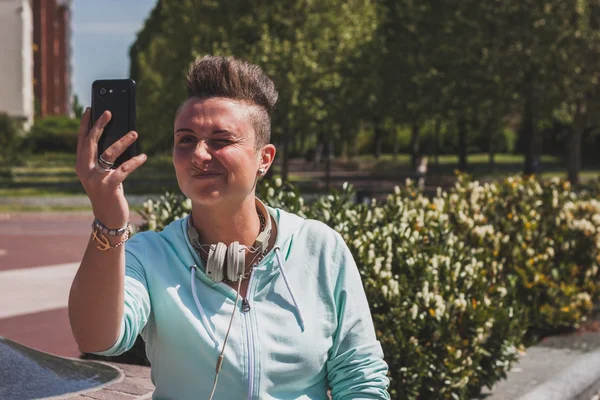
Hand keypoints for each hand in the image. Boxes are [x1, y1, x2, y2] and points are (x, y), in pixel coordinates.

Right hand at [75, 108, 146, 227]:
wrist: (108, 217)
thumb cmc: (109, 192)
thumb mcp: (104, 174)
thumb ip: (105, 159)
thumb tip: (118, 138)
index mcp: (81, 165)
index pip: (82, 140)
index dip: (86, 124)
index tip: (91, 109)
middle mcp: (84, 170)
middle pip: (91, 142)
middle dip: (99, 125)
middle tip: (109, 112)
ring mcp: (95, 179)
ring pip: (108, 153)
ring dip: (123, 141)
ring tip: (135, 133)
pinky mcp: (108, 186)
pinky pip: (124, 169)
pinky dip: (135, 161)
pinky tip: (143, 157)